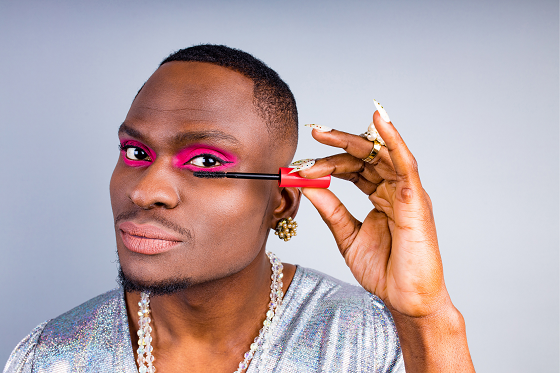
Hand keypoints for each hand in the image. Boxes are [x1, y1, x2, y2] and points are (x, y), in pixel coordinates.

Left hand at [299, 110, 448, 317]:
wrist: (406, 300)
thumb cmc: (384, 271)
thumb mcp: (347, 236)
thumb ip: (330, 210)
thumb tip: (307, 186)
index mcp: (381, 197)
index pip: (353, 170)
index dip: (328, 164)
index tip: (300, 167)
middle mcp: (394, 189)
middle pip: (366, 157)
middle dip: (338, 144)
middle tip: (314, 133)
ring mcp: (407, 192)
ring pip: (381, 154)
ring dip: (353, 140)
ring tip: (326, 132)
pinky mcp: (416, 199)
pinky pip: (405, 163)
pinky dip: (393, 140)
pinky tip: (378, 121)